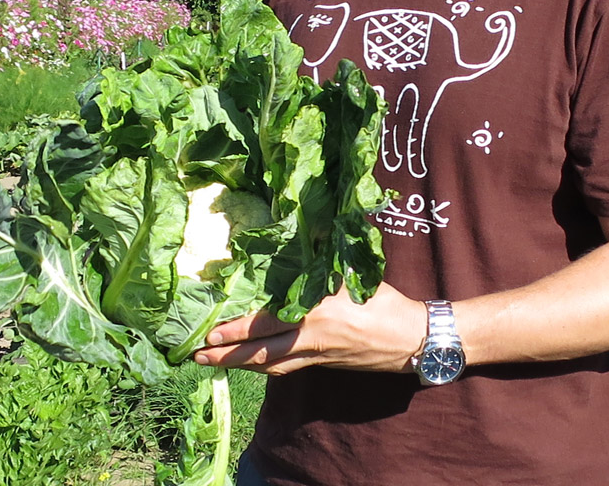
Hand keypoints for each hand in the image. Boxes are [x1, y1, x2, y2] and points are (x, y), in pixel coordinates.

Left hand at [193, 283, 425, 376]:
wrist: (413, 338)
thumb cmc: (385, 301)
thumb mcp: (354, 273)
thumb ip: (324, 262)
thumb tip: (300, 238)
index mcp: (316, 312)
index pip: (267, 322)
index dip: (237, 328)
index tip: (210, 328)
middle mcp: (311, 338)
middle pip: (259, 352)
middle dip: (226, 354)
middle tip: (195, 352)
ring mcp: (316, 356)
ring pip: (268, 365)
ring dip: (238, 365)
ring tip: (210, 362)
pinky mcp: (323, 365)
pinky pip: (285, 369)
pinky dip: (263, 367)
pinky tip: (249, 365)